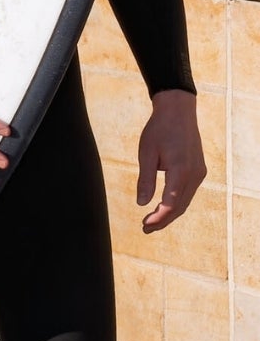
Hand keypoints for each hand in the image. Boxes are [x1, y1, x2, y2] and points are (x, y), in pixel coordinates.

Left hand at [137, 89, 205, 231]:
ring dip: (170, 213)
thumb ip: (145, 179)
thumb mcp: (146, 153)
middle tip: (145, 228)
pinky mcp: (198, 170)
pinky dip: (176, 203)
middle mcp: (194, 174)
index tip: (144, 225)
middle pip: (180, 207)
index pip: (170, 204)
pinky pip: (187, 192)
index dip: (158, 218)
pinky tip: (163, 207)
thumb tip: (141, 203)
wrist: (178, 111)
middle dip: (163, 220)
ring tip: (151, 222)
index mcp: (181, 170)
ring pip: (185, 201)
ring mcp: (199, 172)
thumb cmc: (159, 129)